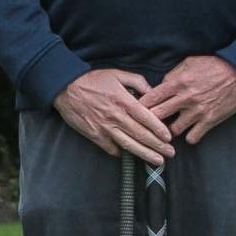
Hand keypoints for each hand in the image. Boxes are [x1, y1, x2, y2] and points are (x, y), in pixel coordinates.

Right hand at [56, 65, 173, 163]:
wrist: (65, 88)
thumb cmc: (92, 80)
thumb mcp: (117, 74)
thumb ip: (137, 81)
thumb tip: (152, 92)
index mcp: (123, 100)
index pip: (146, 118)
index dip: (159, 129)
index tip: (169, 137)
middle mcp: (116, 116)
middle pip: (141, 134)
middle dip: (158, 146)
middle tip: (170, 153)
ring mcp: (105, 128)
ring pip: (129, 144)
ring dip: (145, 154)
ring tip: (157, 161)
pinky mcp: (95, 135)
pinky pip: (111, 148)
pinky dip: (122, 153)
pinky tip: (132, 156)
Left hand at [145, 54, 235, 144]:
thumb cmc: (213, 65)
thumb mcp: (188, 63)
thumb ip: (172, 76)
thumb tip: (159, 86)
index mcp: (177, 83)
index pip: (151, 98)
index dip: (139, 106)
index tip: (132, 112)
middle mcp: (185, 98)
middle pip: (158, 116)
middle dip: (149, 121)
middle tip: (146, 125)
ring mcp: (198, 111)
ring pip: (173, 130)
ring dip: (169, 131)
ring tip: (168, 130)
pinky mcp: (210, 120)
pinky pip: (193, 137)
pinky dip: (189, 136)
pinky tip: (189, 132)